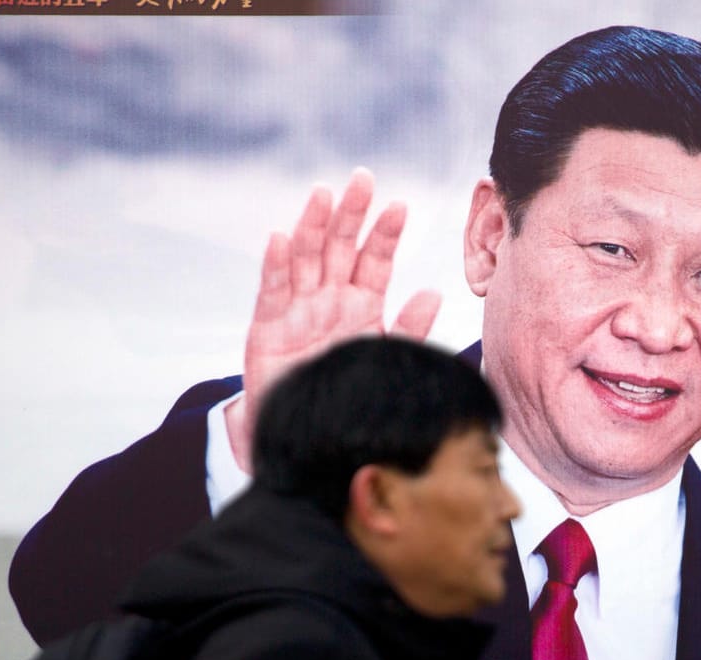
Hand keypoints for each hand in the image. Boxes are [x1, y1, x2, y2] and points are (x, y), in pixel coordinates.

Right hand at [226, 168, 442, 469]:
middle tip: (362, 179)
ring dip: (312, 226)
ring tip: (322, 195)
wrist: (308, 439)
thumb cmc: (348, 395)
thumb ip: (408, 328)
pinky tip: (280, 239)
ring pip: (304, 259)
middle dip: (350, 214)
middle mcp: (328, 299)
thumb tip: (434, 292)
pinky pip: (271, 293)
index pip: (374, 261)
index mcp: (360, 305)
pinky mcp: (266, 330)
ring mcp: (296, 311)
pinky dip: (275, 266)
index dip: (385, 234)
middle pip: (339, 248)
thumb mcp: (383, 359)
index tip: (400, 207)